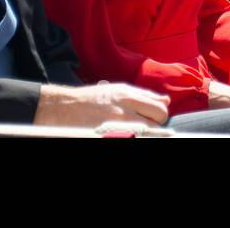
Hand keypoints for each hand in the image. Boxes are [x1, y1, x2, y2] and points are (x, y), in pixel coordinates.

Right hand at [33, 83, 169, 127]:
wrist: (64, 108)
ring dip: (144, 132)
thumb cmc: (92, 99)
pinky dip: (133, 136)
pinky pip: (132, 138)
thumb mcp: (118, 90)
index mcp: (127, 95)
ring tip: (131, 129)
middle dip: (156, 124)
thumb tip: (166, 100)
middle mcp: (124, 110)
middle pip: (158, 120)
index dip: (159, 114)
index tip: (153, 117)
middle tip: (145, 125)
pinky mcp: (111, 136)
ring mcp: (118, 126)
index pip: (159, 108)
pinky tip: (124, 133)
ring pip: (148, 133)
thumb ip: (143, 95)